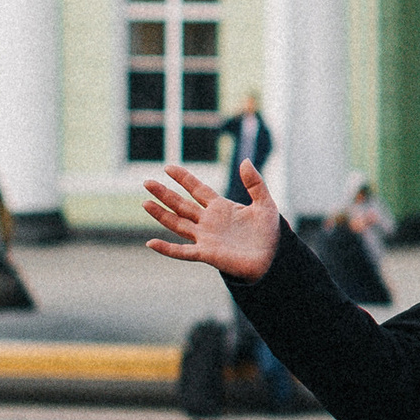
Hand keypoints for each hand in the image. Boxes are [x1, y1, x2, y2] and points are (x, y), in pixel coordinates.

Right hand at [143, 162, 280, 282]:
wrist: (273, 258)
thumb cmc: (269, 232)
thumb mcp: (265, 203)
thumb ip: (255, 183)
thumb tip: (245, 160)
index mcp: (221, 207)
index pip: (197, 189)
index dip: (184, 178)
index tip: (168, 167)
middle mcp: (209, 221)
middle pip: (181, 204)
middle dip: (164, 194)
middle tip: (147, 182)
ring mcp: (206, 237)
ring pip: (178, 224)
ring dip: (161, 214)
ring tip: (145, 202)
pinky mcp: (207, 254)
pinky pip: (182, 251)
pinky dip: (166, 248)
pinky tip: (151, 242)